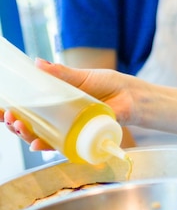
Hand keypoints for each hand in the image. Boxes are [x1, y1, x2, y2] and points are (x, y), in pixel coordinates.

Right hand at [1, 59, 144, 151]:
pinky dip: (47, 146)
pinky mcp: (80, 139)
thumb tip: (37, 63)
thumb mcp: (82, 77)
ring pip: (41, 137)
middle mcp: (59, 118)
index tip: (2, 109)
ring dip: (26, 134)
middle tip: (9, 117)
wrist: (131, 96)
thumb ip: (62, 73)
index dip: (13, 111)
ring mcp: (68, 130)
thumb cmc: (109, 85)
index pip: (30, 109)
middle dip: (15, 123)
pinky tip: (36, 144)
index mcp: (57, 102)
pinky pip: (60, 146)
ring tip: (19, 126)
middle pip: (30, 125)